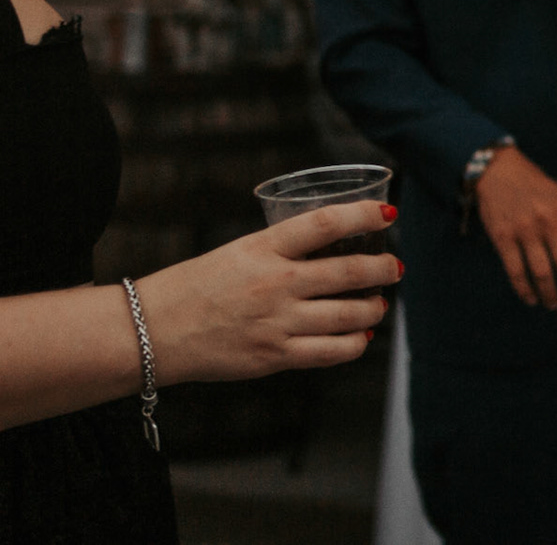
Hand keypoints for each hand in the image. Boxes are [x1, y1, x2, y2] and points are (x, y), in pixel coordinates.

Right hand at [138, 199, 399, 386]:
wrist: (150, 331)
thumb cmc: (196, 286)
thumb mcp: (239, 252)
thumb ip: (283, 251)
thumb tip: (333, 248)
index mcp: (263, 248)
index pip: (325, 223)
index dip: (363, 214)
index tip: (388, 211)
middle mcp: (275, 283)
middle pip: (349, 271)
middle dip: (383, 268)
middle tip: (395, 267)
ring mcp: (277, 322)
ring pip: (349, 314)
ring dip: (373, 307)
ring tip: (379, 303)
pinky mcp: (274, 356)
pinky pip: (331, 351)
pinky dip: (355, 343)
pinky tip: (362, 336)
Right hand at [473, 146, 556, 311]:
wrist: (500, 171)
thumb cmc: (538, 190)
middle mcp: (550, 221)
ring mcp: (525, 230)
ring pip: (543, 273)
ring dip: (551, 295)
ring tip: (555, 305)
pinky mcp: (503, 237)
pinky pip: (516, 272)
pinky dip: (525, 290)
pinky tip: (532, 299)